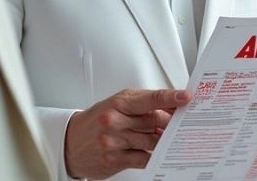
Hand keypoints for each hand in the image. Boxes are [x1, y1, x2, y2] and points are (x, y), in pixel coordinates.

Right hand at [64, 88, 191, 178]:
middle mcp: (115, 120)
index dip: (169, 97)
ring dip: (163, 141)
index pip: (150, 99)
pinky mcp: (114, 159)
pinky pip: (144, 158)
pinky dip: (153, 156)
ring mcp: (114, 141)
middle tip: (183, 122)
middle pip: (155, 121)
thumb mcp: (118, 104)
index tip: (185, 97)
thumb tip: (172, 107)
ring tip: (166, 138)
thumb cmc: (98, 120)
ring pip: (152, 141)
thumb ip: (144, 104)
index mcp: (119, 102)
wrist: (71, 142)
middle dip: (170, 123)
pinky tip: (157, 153)